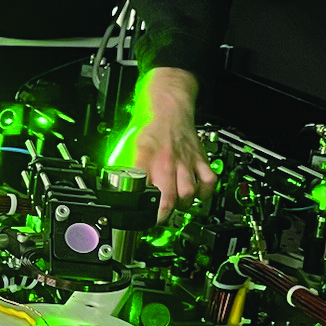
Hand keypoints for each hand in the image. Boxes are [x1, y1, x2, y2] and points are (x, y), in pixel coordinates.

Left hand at [122, 68, 217, 222]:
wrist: (171, 106)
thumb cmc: (152, 127)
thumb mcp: (132, 144)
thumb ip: (127, 165)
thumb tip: (117, 183)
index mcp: (146, 157)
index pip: (141, 188)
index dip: (140, 208)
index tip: (138, 217)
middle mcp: (167, 161)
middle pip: (168, 197)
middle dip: (162, 213)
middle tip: (158, 218)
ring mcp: (186, 161)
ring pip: (189, 193)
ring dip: (182, 205)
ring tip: (176, 206)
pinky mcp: (200, 160)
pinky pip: (209, 182)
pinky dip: (205, 193)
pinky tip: (198, 196)